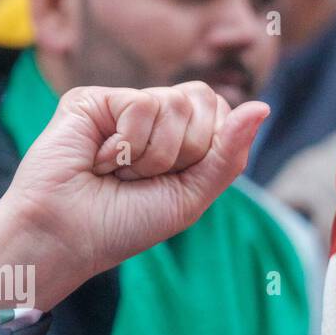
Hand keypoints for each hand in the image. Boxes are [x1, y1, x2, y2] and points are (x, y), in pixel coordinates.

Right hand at [0, 82, 267, 310]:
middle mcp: (153, 115)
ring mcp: (123, 103)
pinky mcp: (94, 98)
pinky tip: (100, 160)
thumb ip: (229, 154)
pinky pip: (141, 105)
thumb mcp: (192, 197)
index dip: (209, 148)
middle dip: (184, 153)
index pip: (222, 113)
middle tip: (145, 177)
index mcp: (179, 136)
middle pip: (203, 102)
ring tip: (121, 172)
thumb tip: (264, 107)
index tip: (177, 179)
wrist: (72, 236)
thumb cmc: (127, 223)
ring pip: (175, 104)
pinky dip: (127, 146)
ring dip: (153, 156)